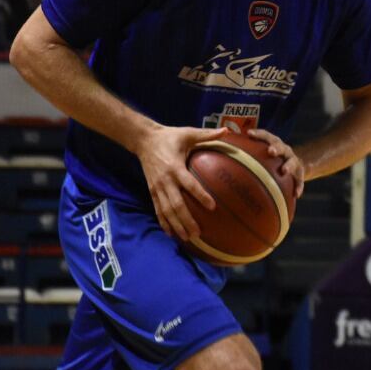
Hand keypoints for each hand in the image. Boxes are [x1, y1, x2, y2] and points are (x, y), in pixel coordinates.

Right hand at [132, 124, 227, 241]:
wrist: (143, 140)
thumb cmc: (169, 136)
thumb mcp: (187, 133)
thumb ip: (206, 134)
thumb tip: (226, 131)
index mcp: (175, 167)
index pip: (189, 184)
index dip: (200, 195)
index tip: (212, 206)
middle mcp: (165, 180)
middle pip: (176, 204)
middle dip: (186, 220)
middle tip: (198, 233)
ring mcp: (157, 188)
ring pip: (166, 211)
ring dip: (176, 225)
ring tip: (187, 238)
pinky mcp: (152, 191)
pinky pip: (158, 210)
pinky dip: (164, 223)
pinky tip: (171, 234)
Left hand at [245, 128, 305, 197]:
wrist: (295, 165)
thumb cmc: (270, 161)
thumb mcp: (261, 156)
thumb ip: (246, 156)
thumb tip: (222, 161)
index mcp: (273, 143)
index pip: (266, 135)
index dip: (258, 133)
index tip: (248, 133)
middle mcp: (284, 150)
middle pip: (280, 146)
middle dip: (275, 148)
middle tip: (270, 151)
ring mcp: (293, 160)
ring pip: (293, 161)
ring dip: (288, 165)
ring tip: (284, 171)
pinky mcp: (300, 173)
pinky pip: (300, 180)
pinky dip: (299, 186)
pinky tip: (296, 195)